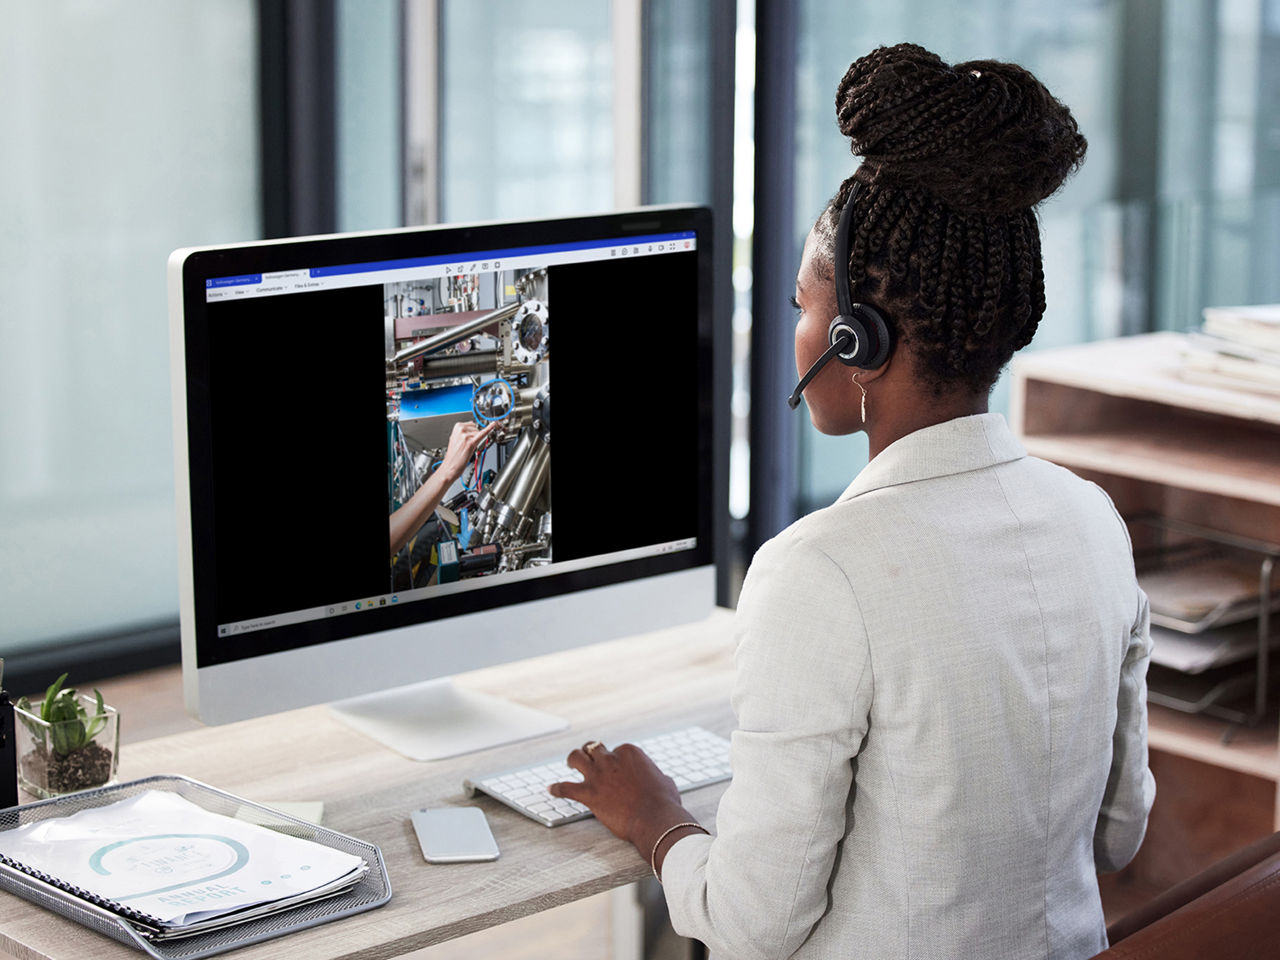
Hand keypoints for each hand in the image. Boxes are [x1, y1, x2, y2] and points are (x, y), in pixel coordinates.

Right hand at [438, 420, 496, 483]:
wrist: (450, 466)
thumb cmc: (453, 455)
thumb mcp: (455, 438)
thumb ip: (463, 432)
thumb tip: (472, 425)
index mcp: (457, 427)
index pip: (471, 424)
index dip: (472, 432)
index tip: (471, 436)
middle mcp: (461, 430)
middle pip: (476, 429)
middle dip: (474, 436)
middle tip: (466, 445)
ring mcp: (466, 436)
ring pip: (479, 434)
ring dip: (475, 441)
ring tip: (467, 448)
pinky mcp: (471, 443)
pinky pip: (483, 434)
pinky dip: (489, 429)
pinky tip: (493, 425)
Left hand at [549, 741, 686, 844]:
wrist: (655, 819)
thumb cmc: (664, 802)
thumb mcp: (665, 781)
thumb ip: (656, 776)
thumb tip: (659, 780)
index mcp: (629, 752)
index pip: (616, 750)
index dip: (616, 761)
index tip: (617, 770)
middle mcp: (610, 759)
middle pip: (594, 748)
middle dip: (591, 752)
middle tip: (590, 758)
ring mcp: (598, 775)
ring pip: (576, 757)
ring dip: (573, 759)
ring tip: (570, 764)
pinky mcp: (588, 793)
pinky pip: (565, 788)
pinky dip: (557, 789)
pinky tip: (551, 789)